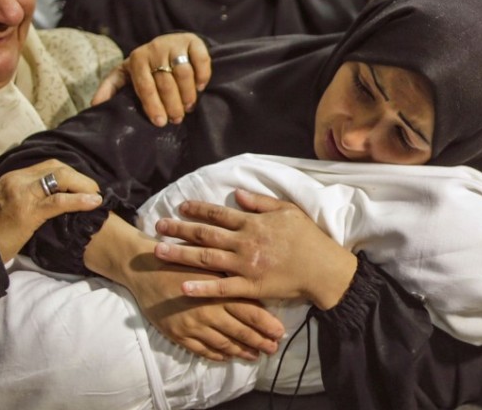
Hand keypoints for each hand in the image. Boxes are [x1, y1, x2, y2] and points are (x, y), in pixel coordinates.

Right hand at [0, 160, 102, 262]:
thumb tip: (54, 196)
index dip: (70, 173)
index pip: (48, 165)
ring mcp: (22, 194)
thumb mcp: (8, 205)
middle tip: (93, 190)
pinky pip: (59, 201)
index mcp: (13, 177)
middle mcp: (17, 180)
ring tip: (96, 196)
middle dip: (80, 178)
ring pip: (61, 179)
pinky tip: (93, 203)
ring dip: (83, 186)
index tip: (83, 183)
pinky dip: (80, 200)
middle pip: (57, 168)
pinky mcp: (28, 212)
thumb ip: (27, 195)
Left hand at [91, 32, 211, 126]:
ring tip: (188, 107)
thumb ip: (110, 88)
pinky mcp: (192, 41)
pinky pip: (200, 60)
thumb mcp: (126, 74)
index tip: (160, 123)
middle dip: (172, 105)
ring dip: (188, 95)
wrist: (168, 43)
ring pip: (184, 74)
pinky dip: (202, 76)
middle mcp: (155, 49)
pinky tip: (199, 88)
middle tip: (177, 119)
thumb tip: (95, 106)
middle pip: (166, 83)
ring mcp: (174, 44)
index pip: (145, 87)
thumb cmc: (146, 65)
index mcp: (136, 59)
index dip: (153, 106)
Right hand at [123, 259, 284, 361]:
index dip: (268, 324)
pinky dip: (216, 354)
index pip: (251, 312)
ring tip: (254, 355)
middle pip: (241, 331)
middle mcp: (209, 311)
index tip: (281, 332)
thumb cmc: (181, 258)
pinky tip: (226, 356)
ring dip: (240, 351)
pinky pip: (201, 349)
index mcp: (220, 290)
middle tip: (273, 348)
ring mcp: (193, 325)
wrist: (145, 267)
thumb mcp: (210, 260)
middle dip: (260, 342)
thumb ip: (232, 273)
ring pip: (223, 343)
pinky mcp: (178, 333)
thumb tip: (256, 281)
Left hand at [154, 189, 357, 309]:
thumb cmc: (308, 238)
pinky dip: (201, 287)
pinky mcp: (249, 286)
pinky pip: (221, 288)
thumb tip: (237, 193)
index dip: (197, 209)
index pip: (218, 214)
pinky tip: (182, 286)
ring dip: (180, 254)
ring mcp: (245, 266)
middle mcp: (244, 242)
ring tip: (158, 251)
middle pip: (205, 234)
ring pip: (206, 258)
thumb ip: (260, 202)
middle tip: (158, 226)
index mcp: (252, 223)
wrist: (323, 268)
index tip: (180, 207)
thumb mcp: (287, 210)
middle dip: (179, 229)